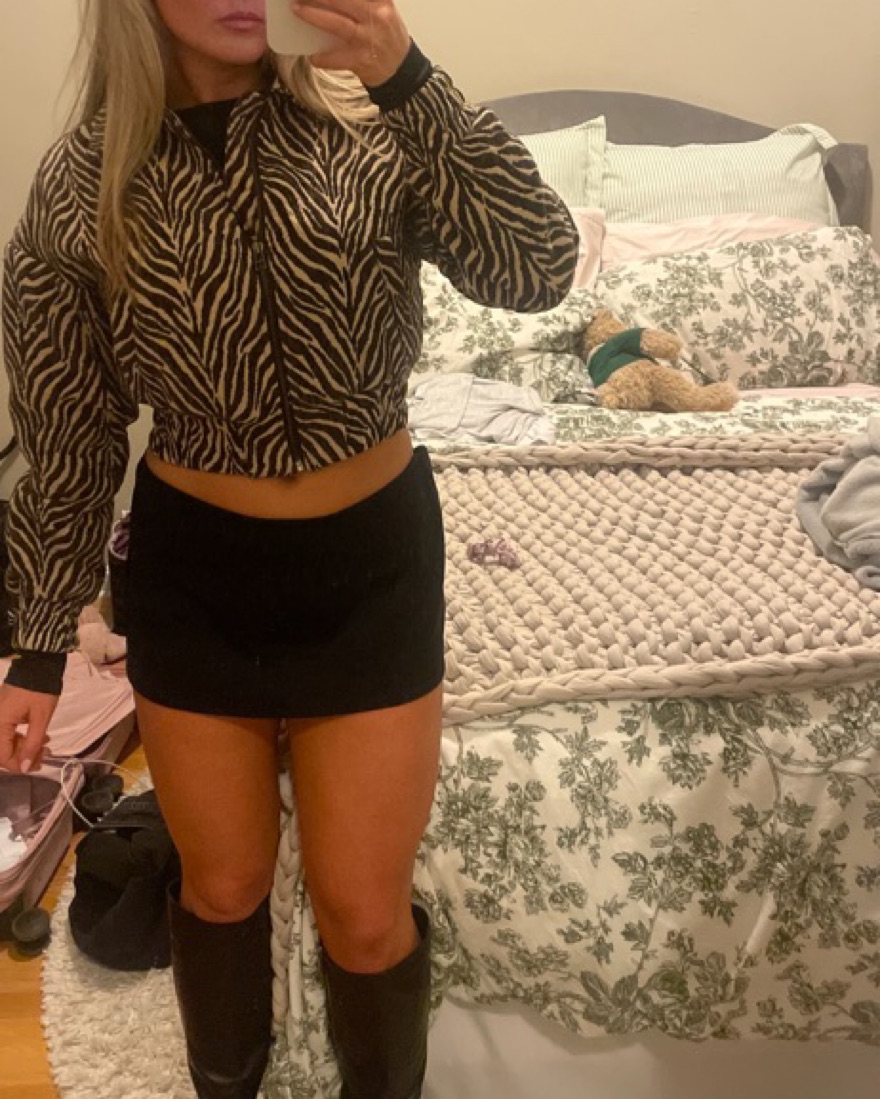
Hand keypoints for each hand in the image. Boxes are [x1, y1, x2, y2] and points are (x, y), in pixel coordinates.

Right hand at [0, 683, 58, 773]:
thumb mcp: (40, 718)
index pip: (2, 756)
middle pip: (3, 751)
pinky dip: (22, 737)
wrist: (38, 664)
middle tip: (44, 755)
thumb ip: (32, 744)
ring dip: (25, 747)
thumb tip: (24, 768)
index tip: (37, 765)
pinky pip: (8, 732)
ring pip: (6, 742)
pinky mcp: (3, 713)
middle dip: (23, 756)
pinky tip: (40, 737)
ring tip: (46, 746)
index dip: (19, 764)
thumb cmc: (40, 690)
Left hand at [290, 0, 410, 87]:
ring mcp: (369, 38)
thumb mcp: (383, 9)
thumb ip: (364, 1)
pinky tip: (314, 57)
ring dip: (314, 16)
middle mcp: (376, 16)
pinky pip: (337, 58)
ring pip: (337, 23)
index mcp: (381, 0)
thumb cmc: (387, 37)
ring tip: (297, 9)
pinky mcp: (362, 60)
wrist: (402, 71)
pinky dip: (324, 58)